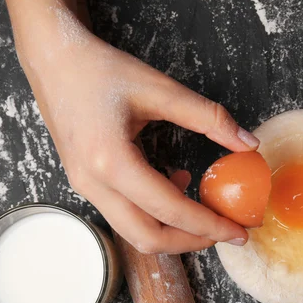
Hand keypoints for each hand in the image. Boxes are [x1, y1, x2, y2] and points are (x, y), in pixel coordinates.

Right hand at [5, 0, 255, 252]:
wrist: (54, 60)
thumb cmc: (101, 70)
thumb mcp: (160, 89)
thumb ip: (209, 117)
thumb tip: (248, 144)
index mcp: (111, 162)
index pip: (170, 210)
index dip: (210, 225)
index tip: (239, 231)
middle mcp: (93, 184)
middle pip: (148, 238)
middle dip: (192, 241)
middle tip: (226, 232)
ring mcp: (85, 187)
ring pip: (134, 232)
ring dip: (174, 231)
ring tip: (207, 213)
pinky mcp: (86, 183)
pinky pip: (124, 215)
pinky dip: (155, 214)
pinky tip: (175, 184)